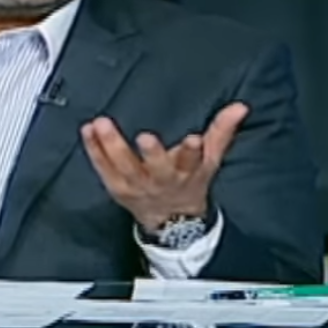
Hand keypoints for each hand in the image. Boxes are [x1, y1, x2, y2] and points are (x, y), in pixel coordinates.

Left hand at [80, 103, 248, 231]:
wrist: (171, 219)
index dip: (192, 152)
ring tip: (101, 125)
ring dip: (112, 146)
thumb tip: (240, 107)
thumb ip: (222, 130)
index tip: (193, 140)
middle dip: (152, 154)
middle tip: (145, 137)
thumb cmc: (190, 182)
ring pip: (125, 167)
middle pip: (157, 168)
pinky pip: (103, 168)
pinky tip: (88, 131)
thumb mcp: (210, 159)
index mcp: (187, 172)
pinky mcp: (117, 187)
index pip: (192, 162)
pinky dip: (94, 149)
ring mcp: (137, 185)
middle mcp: (161, 180)